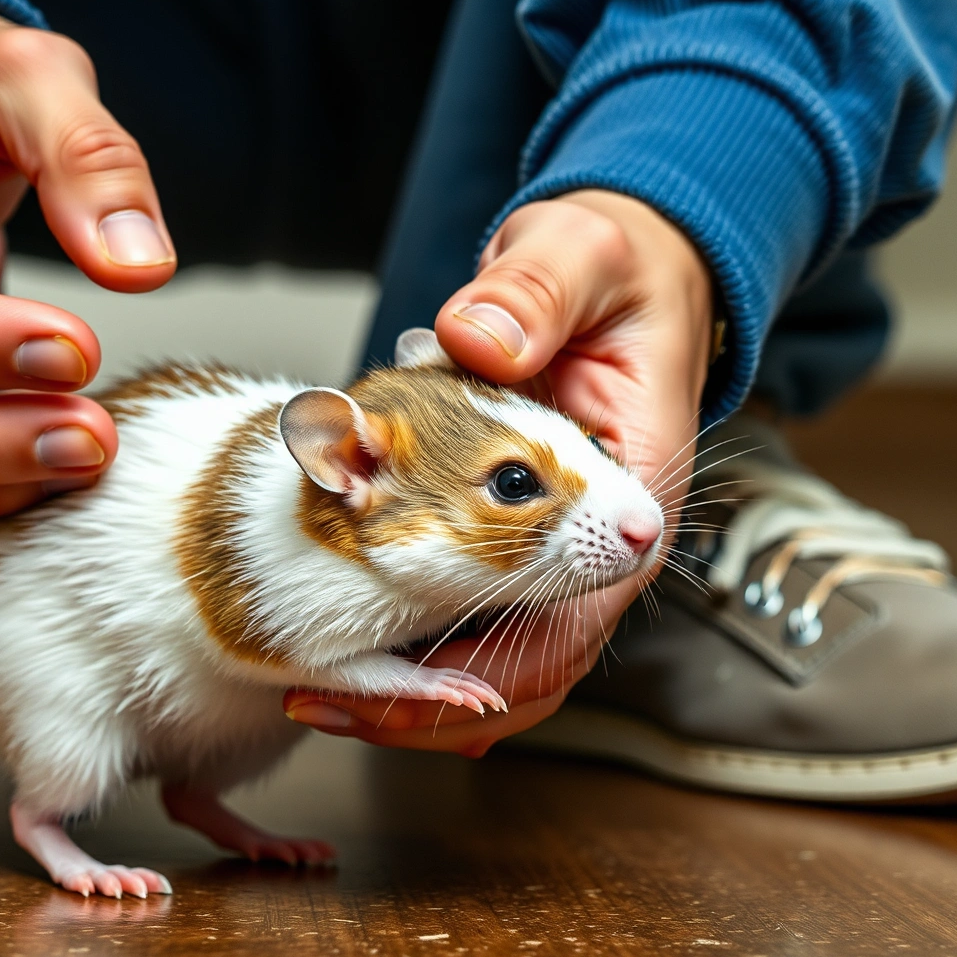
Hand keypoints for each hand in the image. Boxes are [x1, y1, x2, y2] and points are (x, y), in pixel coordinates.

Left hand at [285, 189, 713, 754]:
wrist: (627, 258)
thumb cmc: (618, 263)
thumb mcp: (583, 256)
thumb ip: (536, 293)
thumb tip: (479, 339)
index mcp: (635, 479)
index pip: (577, 612)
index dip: (493, 662)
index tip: (413, 686)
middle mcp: (599, 528)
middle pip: (536, 657)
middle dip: (437, 698)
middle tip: (331, 700)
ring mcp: (556, 532)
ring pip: (502, 648)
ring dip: (418, 685)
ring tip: (321, 695)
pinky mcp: (513, 523)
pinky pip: (476, 609)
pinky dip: (414, 643)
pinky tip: (346, 660)